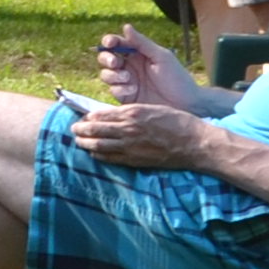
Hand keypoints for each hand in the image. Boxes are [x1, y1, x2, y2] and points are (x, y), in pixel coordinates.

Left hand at [69, 99, 213, 171]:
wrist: (195, 143)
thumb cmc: (178, 122)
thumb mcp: (153, 108)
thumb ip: (132, 111)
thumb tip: (113, 114)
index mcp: (133, 112)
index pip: (101, 114)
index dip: (89, 116)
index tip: (84, 116)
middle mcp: (128, 129)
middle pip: (95, 129)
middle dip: (81, 129)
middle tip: (74, 129)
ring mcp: (130, 146)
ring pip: (98, 145)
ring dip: (85, 142)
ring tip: (78, 141)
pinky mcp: (135, 161)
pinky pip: (110, 158)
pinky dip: (98, 155)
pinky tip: (94, 153)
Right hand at [91, 22, 197, 112]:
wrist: (185, 104)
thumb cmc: (177, 78)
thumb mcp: (161, 57)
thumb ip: (142, 43)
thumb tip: (126, 26)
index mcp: (137, 54)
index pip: (117, 44)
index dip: (109, 41)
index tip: (110, 43)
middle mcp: (129, 66)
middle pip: (105, 58)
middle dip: (107, 58)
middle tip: (116, 63)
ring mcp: (126, 82)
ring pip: (106, 75)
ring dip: (113, 75)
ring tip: (128, 79)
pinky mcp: (125, 97)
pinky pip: (113, 90)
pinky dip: (120, 89)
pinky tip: (133, 90)